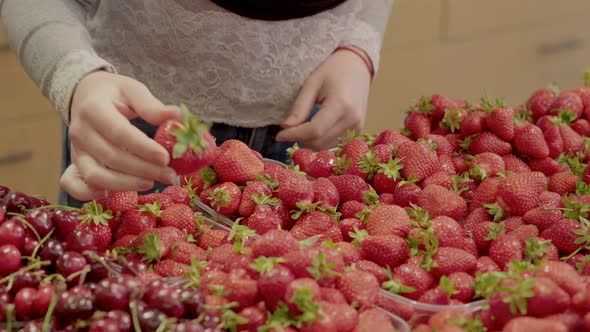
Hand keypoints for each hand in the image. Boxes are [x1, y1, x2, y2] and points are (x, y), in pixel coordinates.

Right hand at [60, 71, 179, 200]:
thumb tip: (177, 116)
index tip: (165, 158)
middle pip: (111, 157)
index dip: (143, 148)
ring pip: (95, 175)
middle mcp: (80, 131)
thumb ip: (151, 105)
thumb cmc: (113, 93)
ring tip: (151, 183)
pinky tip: (111, 196)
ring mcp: (76, 150)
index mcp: (94, 109)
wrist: (83, 94)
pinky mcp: (74, 163)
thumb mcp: (132, 90)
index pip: (119, 133)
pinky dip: (88, 194)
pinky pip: (74, 185)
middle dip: (143, 170)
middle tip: (169, 175)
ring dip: (124, 185)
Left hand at [276, 47, 371, 150]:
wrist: (358, 66)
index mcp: (341, 105)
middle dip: (300, 139)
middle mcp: (352, 119)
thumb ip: (299, 108)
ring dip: (310, 141)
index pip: (315, 130)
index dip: (294, 135)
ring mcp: (358, 126)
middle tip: (289, 129)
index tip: (279, 135)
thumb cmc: (333, 71)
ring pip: (326, 146)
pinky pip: (335, 143)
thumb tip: (286, 127)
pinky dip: (321, 140)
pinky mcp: (358, 130)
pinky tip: (316, 128)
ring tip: (303, 126)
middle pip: (320, 142)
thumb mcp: (311, 84)